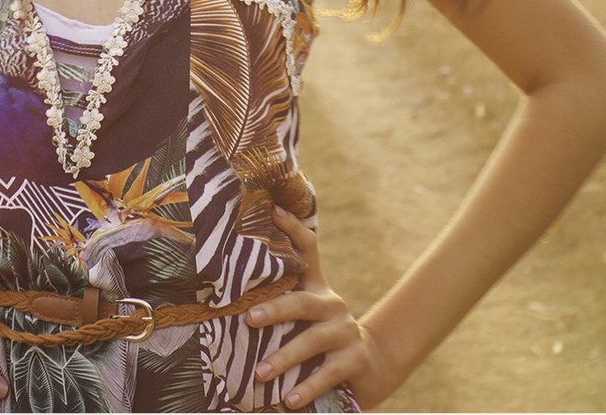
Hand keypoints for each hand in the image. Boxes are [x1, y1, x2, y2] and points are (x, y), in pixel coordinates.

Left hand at [245, 207, 400, 411]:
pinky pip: (327, 374)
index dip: (293, 228)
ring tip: (260, 373)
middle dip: (274, 309)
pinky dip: (307, 388)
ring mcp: (345, 331)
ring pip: (312, 341)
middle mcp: (331, 304)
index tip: (273, 209)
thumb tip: (236, 296)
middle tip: (249, 318)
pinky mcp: (354, 359)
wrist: (369, 367)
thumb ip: (282, 302)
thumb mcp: (305, 317)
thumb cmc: (321, 339)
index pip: (308, 249)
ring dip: (284, 358)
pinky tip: (289, 400)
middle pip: (302, 301)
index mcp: (317, 288)